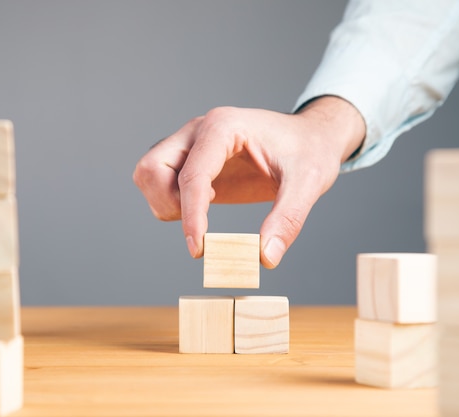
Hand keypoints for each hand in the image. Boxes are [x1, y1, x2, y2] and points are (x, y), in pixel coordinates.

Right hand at [133, 96, 364, 267]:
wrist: (310, 138)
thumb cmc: (310, 152)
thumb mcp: (308, 184)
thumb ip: (288, 219)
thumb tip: (265, 258)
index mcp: (224, 127)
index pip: (192, 175)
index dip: (191, 216)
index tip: (199, 250)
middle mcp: (199, 130)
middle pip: (153, 168)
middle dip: (169, 203)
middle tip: (202, 225)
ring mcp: (191, 143)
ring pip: (148, 173)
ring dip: (165, 203)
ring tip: (202, 215)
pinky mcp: (191, 160)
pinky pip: (159, 181)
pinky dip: (171, 202)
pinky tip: (203, 207)